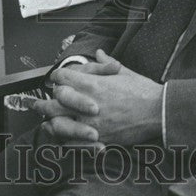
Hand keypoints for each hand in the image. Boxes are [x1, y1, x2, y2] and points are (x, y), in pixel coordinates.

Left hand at [43, 49, 162, 145]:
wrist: (158, 112)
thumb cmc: (144, 92)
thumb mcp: (125, 73)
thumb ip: (107, 64)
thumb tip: (100, 53)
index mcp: (93, 84)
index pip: (61, 78)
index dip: (56, 79)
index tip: (55, 81)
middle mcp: (87, 102)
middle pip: (54, 101)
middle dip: (44, 102)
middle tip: (37, 104)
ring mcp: (90, 123)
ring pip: (58, 123)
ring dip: (49, 122)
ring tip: (44, 122)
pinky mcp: (97, 139)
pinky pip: (72, 142)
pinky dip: (64, 140)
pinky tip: (61, 138)